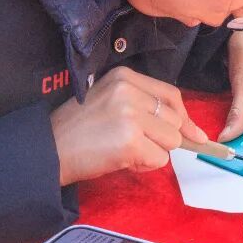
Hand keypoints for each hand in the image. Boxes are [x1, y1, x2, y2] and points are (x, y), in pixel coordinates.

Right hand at [49, 67, 208, 184]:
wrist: (48, 150)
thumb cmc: (79, 130)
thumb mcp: (111, 102)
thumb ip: (146, 108)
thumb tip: (193, 132)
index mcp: (124, 76)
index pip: (170, 95)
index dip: (183, 118)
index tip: (193, 134)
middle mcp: (128, 90)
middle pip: (174, 120)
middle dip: (162, 139)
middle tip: (134, 145)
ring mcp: (130, 114)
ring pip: (171, 140)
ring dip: (153, 152)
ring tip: (125, 151)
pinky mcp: (130, 140)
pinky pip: (159, 159)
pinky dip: (144, 165)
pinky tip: (122, 160)